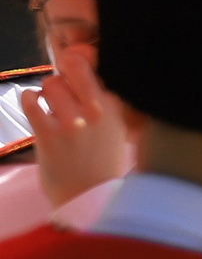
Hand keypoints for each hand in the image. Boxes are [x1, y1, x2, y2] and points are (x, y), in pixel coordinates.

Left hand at [23, 49, 128, 207]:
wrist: (91, 198)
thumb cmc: (101, 162)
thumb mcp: (115, 128)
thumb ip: (102, 99)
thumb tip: (81, 60)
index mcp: (116, 108)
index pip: (95, 65)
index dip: (80, 62)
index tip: (74, 69)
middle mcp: (97, 111)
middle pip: (71, 67)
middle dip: (62, 75)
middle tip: (60, 90)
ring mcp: (73, 123)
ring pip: (50, 84)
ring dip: (46, 94)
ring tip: (50, 109)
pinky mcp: (49, 135)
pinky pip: (31, 101)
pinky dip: (29, 100)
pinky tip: (35, 108)